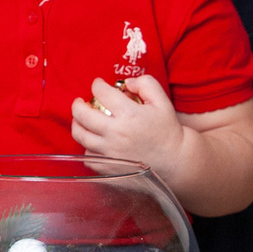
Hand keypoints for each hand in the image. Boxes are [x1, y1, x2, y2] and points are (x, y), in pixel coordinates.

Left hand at [70, 74, 185, 173]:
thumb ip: (145, 84)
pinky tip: (93, 142)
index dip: (97, 84)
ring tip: (81, 120)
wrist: (174, 160)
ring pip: (80, 135)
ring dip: (77, 124)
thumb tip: (125, 83)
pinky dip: (87, 147)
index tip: (98, 84)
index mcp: (129, 114)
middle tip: (80, 102)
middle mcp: (116, 133)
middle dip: (77, 104)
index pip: (102, 93)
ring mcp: (110, 152)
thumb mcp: (162, 101)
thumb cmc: (167, 130)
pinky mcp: (108, 168)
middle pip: (82, 115)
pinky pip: (87, 156)